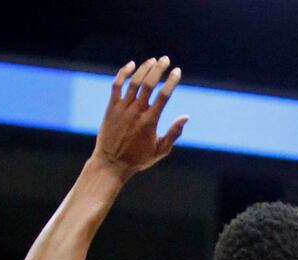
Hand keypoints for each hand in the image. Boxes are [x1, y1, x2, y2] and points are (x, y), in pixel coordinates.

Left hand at [92, 56, 188, 179]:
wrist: (111, 163)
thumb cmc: (138, 158)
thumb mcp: (160, 150)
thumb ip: (173, 133)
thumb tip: (186, 117)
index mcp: (150, 122)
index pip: (163, 96)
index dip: (171, 81)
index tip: (177, 71)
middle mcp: (136, 112)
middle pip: (148, 84)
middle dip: (158, 69)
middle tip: (165, 59)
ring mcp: (122, 109)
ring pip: (133, 83)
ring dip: (144, 69)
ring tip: (152, 60)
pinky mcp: (111, 108)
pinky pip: (116, 86)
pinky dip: (123, 74)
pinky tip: (132, 65)